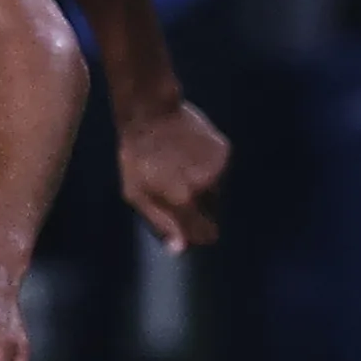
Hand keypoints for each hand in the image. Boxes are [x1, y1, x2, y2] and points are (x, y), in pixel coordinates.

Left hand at [117, 94, 231, 248]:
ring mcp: (218, 166)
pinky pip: (220, 170)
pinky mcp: (224, 150)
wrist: (151, 112)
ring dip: (202, 185)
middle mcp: (207, 186)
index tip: (191, 229)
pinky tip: (189, 153)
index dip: (199, 234)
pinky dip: (208, 166)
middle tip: (174, 186)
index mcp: (183, 200)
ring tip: (178, 166)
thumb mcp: (135, 193)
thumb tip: (180, 248)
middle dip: (197, 206)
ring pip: (216, 190)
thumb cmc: (136, 156)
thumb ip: (159, 223)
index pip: (205, 233)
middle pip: (212, 212)